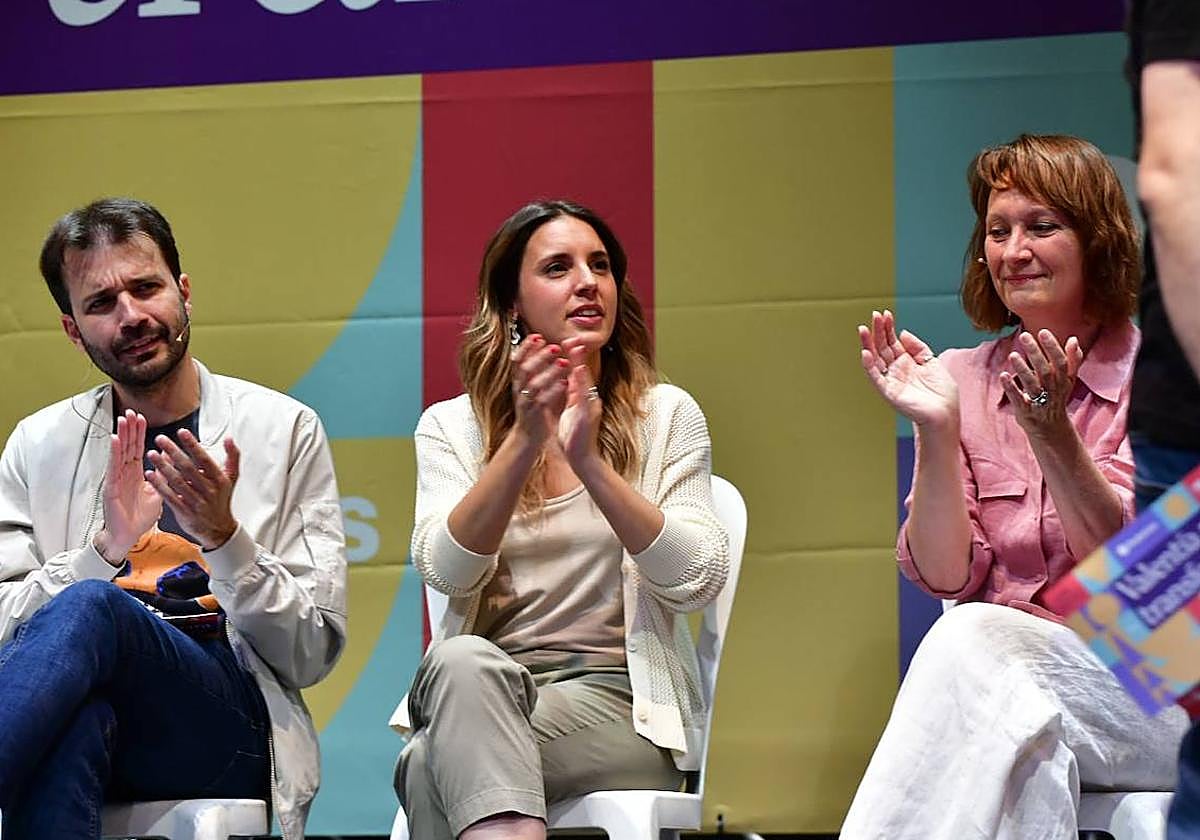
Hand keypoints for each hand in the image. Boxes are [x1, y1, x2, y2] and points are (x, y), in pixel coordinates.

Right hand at [96, 409, 162, 563]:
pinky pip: (113, 467)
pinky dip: (114, 453)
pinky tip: (115, 440)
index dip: (139, 433)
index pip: (137, 449)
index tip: (141, 418)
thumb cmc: (138, 517)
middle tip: (131, 411)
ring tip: (122, 420)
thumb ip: (161, 480)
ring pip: (119, 453)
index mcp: (135, 474)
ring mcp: (116, 479)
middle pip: (127, 447)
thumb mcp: (156, 495)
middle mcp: (124, 474)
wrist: (127, 536)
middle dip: (129, 429)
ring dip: (121, 436)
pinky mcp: (111, 487)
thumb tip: (171, 468)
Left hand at [146, 431, 239, 549]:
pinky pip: (169, 496)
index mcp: (219, 479)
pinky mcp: (184, 512)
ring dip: (163, 467)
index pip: (204, 459)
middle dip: (173, 452)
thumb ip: (232, 456)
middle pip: (188, 468)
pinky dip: (159, 485)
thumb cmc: (222, 499)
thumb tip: (228, 438)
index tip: (182, 432)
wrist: (218, 528)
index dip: (192, 445)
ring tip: (151, 454)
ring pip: (177, 481)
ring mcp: (196, 502)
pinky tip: (150, 475)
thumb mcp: (232, 477)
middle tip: (161, 439)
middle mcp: (208, 490)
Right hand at [510, 333, 569, 446]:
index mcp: (518, 382)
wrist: (529, 437)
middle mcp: (519, 390)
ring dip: (549, 371)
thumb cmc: (535, 409)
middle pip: (524, 369)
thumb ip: (539, 370)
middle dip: (539, 356)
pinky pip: (543, 401)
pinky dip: (554, 390)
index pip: (517, 360)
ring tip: (563, 362)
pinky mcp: (535, 414)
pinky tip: (565, 383)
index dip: (525, 347)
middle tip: (555, 347)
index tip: (537, 336)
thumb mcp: (533, 387)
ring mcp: (526, 403)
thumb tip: (548, 349)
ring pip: (534, 384)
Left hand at [557, 339, 601, 468]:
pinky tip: (578, 371)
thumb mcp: (570, 411)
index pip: (577, 374)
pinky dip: (581, 383)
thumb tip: (567, 379)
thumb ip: (569, 395)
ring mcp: (590, 406)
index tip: (566, 342)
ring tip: (575, 348)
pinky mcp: (588, 415)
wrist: (581, 458)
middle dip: (577, 355)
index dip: (572, 358)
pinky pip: (584, 396)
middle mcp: (588, 399)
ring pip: (585, 381)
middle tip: (571, 337)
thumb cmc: (574, 437)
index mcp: (582, 398)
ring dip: (580, 363)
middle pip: (582, 374)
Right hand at [858, 309, 958, 428]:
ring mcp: (891, 380)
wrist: (946, 413)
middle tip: (875, 315)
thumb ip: (917, 347)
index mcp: (906, 362)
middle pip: (882, 347)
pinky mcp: (888, 392)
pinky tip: (866, 353)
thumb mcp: (932, 361)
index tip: (885, 314)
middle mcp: (896, 370)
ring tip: (864, 329)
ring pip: (875, 359)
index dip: (888, 328)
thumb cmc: (942, 392)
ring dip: (868, 344)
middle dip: (878, 331)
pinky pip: (876, 378)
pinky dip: (869, 366)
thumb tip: (902, 332)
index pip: (892, 341)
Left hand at [999, 329, 1082, 441]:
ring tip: (1013, 355)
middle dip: (1035, 353)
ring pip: (1032, 384)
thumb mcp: (1068, 380)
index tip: (1043, 332)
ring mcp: (1039, 402)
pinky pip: (1018, 399)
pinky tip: (1003, 375)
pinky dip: (1011, 388)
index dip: (1053, 347)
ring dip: (1022, 369)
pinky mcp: (1025, 411)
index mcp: (1064, 381)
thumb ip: (1072, 360)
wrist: (1050, 429)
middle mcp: (1052, 391)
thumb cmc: (1056, 398)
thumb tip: (1073, 339)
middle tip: (1024, 335)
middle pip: (1045, 370)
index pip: (1061, 362)